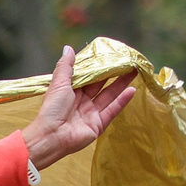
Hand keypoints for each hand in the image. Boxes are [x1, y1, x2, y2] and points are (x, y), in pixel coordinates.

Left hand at [21, 46, 136, 170]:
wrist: (50, 137)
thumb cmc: (51, 110)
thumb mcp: (58, 84)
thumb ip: (65, 67)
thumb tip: (68, 48)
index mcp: (71, 92)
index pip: (89, 77)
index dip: (100, 67)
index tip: (112, 56)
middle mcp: (81, 102)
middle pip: (101, 85)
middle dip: (114, 73)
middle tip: (128, 62)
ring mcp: (90, 114)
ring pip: (109, 96)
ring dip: (122, 84)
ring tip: (135, 71)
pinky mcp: (97, 125)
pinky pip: (112, 110)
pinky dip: (122, 101)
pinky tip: (132, 90)